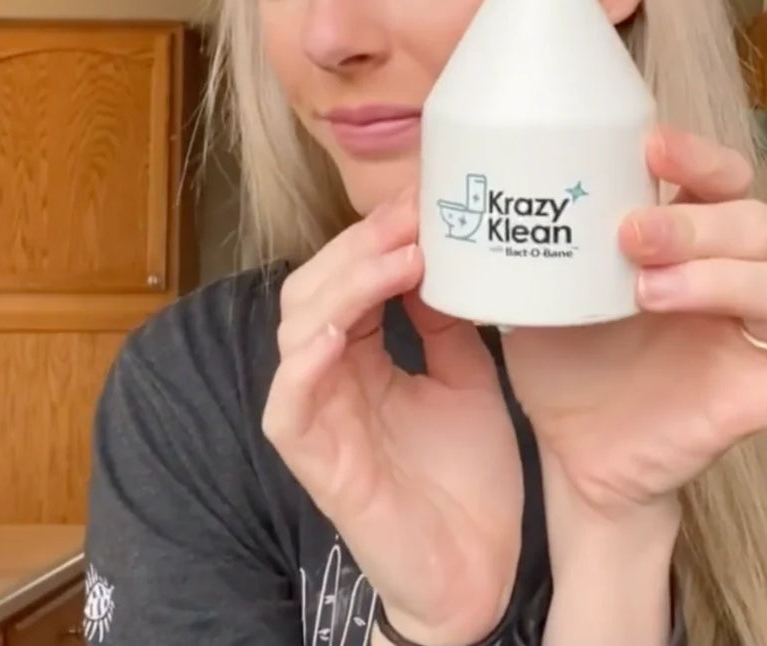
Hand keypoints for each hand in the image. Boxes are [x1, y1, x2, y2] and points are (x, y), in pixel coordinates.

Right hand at [262, 190, 522, 645]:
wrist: (478, 570)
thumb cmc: (466, 476)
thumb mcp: (467, 376)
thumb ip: (445, 322)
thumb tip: (442, 255)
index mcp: (362, 356)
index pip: (348, 277)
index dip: (377, 234)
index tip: (423, 197)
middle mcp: (332, 379)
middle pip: (314, 288)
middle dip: (360, 244)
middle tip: (411, 213)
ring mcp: (320, 420)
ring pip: (297, 331)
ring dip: (344, 285)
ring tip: (398, 255)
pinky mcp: (319, 465)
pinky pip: (288, 406)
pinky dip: (305, 362)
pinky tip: (338, 330)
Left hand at [502, 125, 766, 522]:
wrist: (570, 448)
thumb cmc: (561, 353)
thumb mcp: (539, 285)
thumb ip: (528, 237)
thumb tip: (470, 187)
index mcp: (678, 240)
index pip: (718, 176)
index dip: (698, 155)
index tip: (649, 148)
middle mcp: (720, 279)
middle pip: (753, 223)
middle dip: (694, 223)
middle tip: (629, 237)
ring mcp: (740, 340)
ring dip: (725, 279)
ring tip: (649, 293)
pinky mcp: (749, 401)